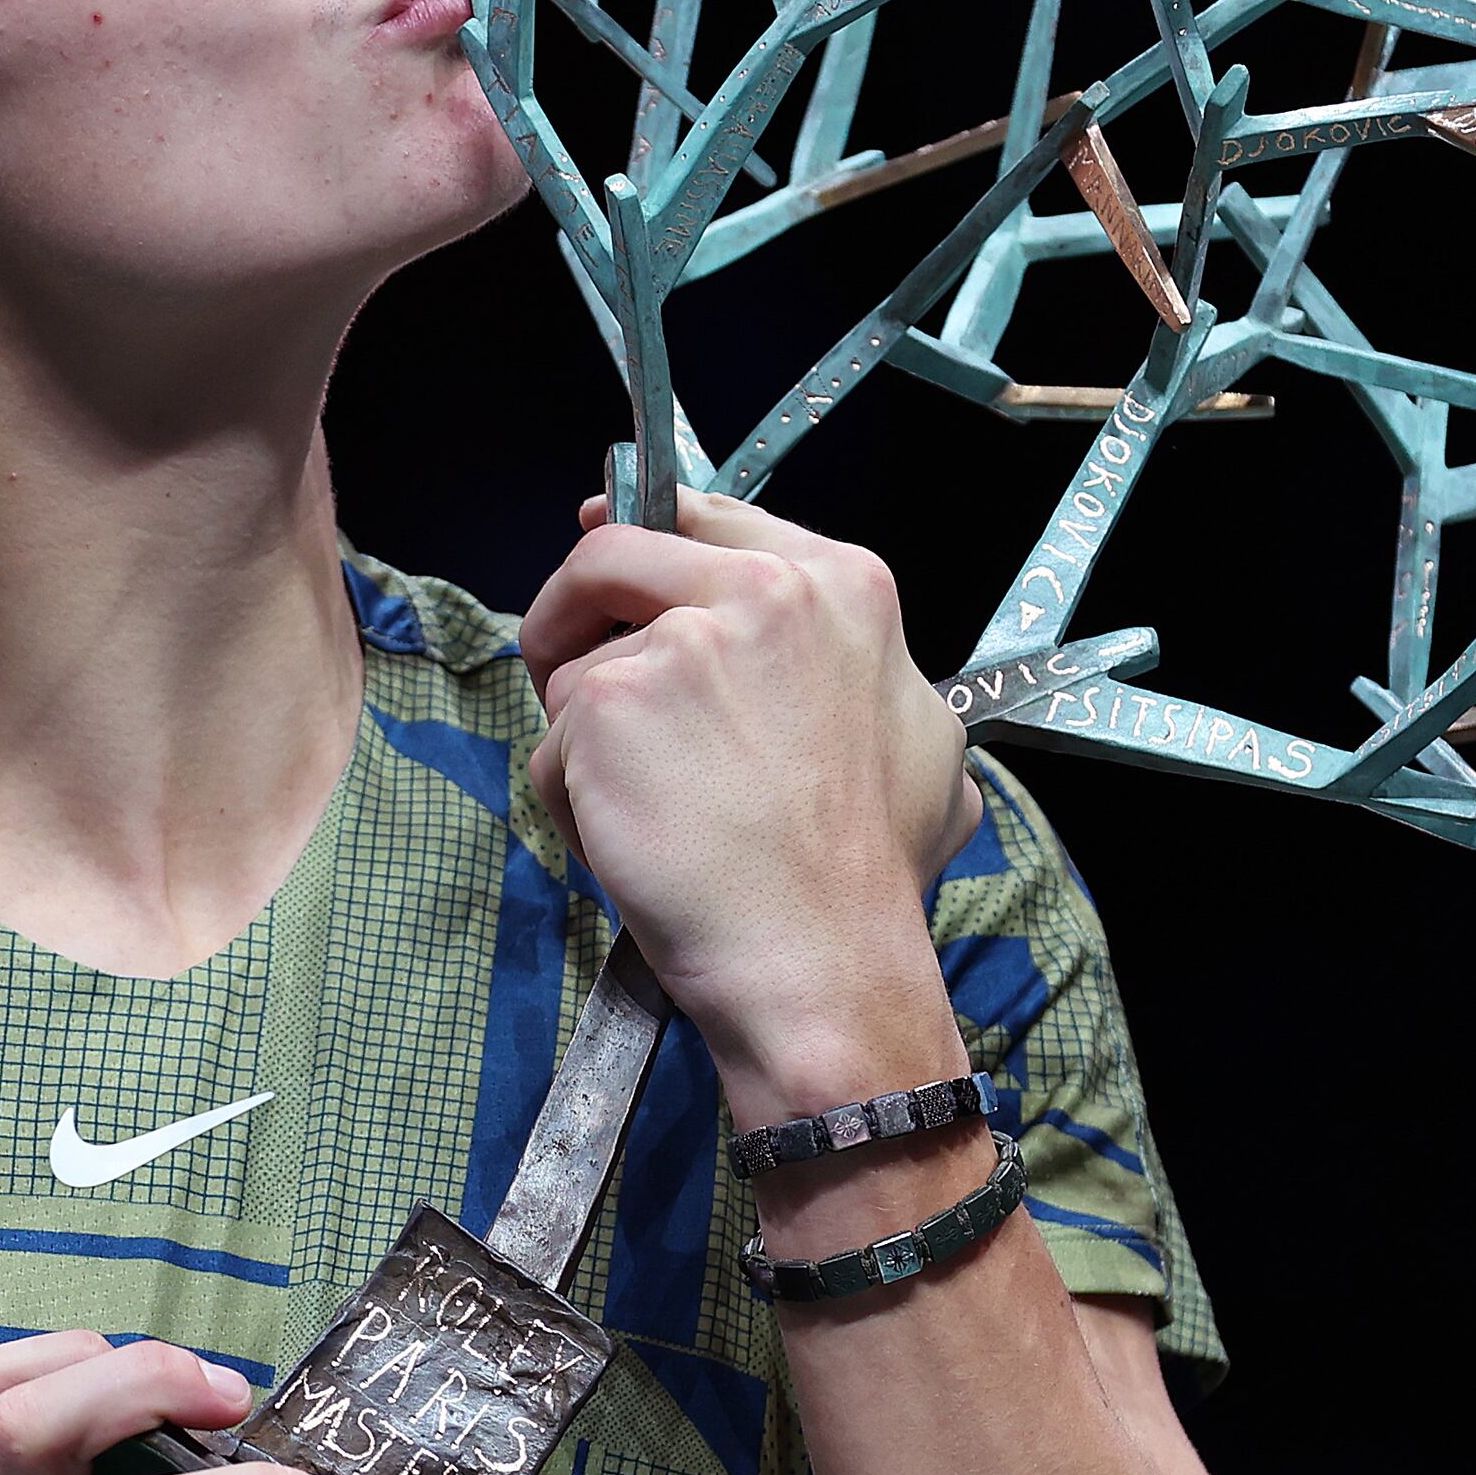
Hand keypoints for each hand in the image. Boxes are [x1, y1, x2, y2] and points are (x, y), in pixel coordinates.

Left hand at [517, 488, 979, 1125]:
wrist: (823, 958)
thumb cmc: (870, 872)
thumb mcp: (923, 734)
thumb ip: (856, 663)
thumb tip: (807, 633)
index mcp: (841, 583)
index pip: (703, 516)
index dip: (642, 539)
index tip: (605, 568)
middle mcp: (762, 589)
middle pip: (611, 555)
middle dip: (574, 617)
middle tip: (569, 679)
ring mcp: (678, 643)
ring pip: (580, 670)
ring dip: (592, 745)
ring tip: (658, 815)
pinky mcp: (608, 702)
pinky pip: (553, 745)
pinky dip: (573, 802)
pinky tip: (635, 844)